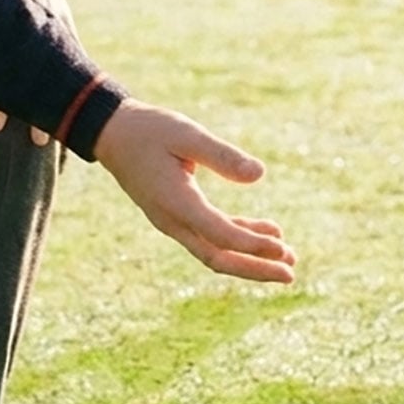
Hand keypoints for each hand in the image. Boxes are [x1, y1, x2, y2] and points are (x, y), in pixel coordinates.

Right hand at [92, 100, 293, 284]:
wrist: (113, 134)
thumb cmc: (149, 130)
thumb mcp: (186, 134)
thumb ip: (222, 155)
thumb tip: (259, 175)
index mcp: (174, 201)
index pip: (218, 234)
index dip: (251, 245)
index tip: (281, 248)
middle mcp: (172, 220)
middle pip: (217, 258)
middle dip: (254, 268)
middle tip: (290, 273)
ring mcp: (172, 222)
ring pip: (214, 251)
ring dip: (249, 257)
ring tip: (287, 257)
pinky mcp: (177, 216)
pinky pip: (210, 236)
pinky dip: (237, 237)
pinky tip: (266, 231)